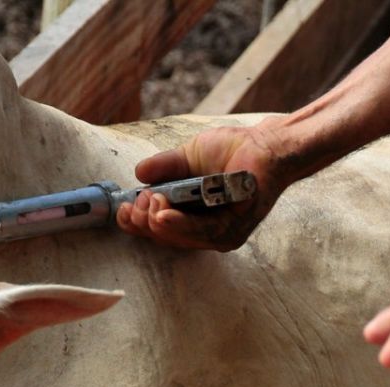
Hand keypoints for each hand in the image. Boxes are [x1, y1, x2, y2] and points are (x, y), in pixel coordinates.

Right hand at [116, 121, 293, 250]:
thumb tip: (138, 174)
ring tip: (149, 203)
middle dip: (144, 222)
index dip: (136, 222)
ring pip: (179, 238)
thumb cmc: (232, 151)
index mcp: (190, 217)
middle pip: (164, 238)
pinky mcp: (233, 230)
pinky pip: (201, 232)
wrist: (265, 145)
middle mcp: (204, 233)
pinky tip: (162, 215)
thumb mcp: (188, 157)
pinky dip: (179, 224)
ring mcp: (220, 235)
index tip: (124, 206)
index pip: (157, 229)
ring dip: (158, 222)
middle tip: (140, 200)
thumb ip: (165, 168)